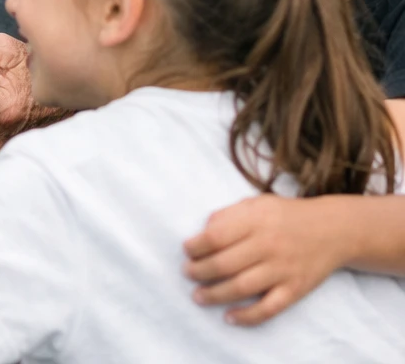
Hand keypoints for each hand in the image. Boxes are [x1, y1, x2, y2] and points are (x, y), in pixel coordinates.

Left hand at [183, 194, 344, 325]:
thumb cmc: (286, 215)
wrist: (333, 230)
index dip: (196, 246)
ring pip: (242, 288)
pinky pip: (269, 308)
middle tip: (187, 273)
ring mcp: (283, 269)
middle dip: (200, 271)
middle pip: (225, 264)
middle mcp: (268, 245)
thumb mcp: (257, 204)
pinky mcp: (295, 289)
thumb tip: (204, 230)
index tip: (186, 250)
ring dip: (215, 295)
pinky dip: (248, 316)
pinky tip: (230, 317)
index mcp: (256, 220)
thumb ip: (229, 214)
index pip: (217, 236)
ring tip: (198, 296)